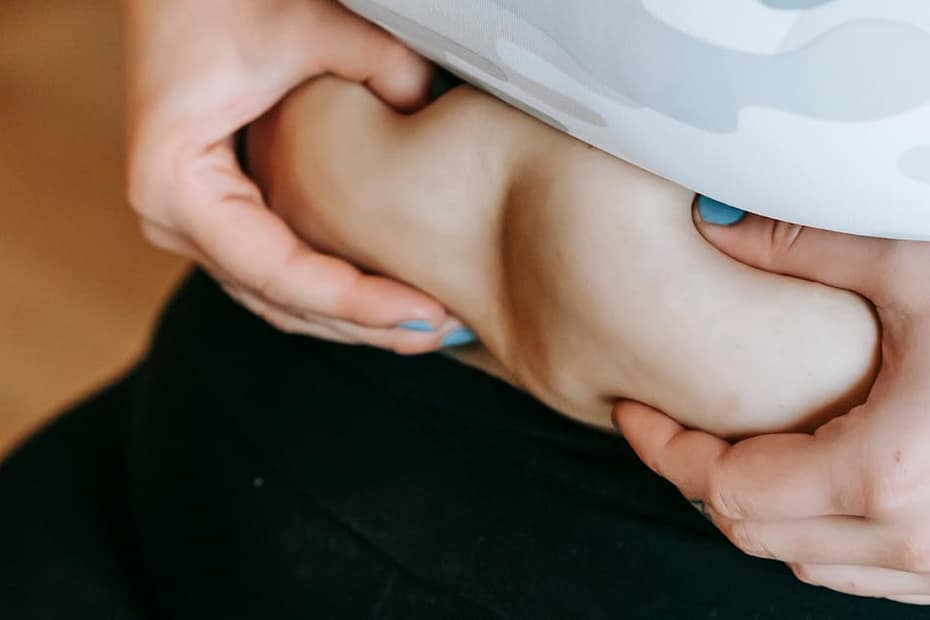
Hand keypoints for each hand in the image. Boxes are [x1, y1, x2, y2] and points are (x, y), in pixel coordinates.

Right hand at [123, 0, 452, 352]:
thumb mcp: (305, 23)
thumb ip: (379, 60)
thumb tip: (433, 106)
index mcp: (178, 188)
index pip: (281, 273)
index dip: (357, 302)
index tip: (426, 315)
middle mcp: (176, 221)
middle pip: (282, 300)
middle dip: (363, 324)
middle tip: (440, 332)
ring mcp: (197, 223)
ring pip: (282, 298)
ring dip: (352, 317)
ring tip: (425, 327)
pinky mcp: (222, 214)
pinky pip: (282, 271)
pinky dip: (335, 289)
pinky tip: (389, 296)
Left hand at [614, 202, 929, 603]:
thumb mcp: (919, 265)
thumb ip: (807, 248)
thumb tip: (716, 225)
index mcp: (889, 477)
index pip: (725, 490)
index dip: (665, 451)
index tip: (631, 412)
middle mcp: (918, 544)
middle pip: (751, 532)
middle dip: (696, 476)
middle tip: (666, 421)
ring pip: (803, 560)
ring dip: (754, 505)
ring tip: (727, 443)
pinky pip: (858, 571)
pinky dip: (814, 529)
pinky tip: (809, 475)